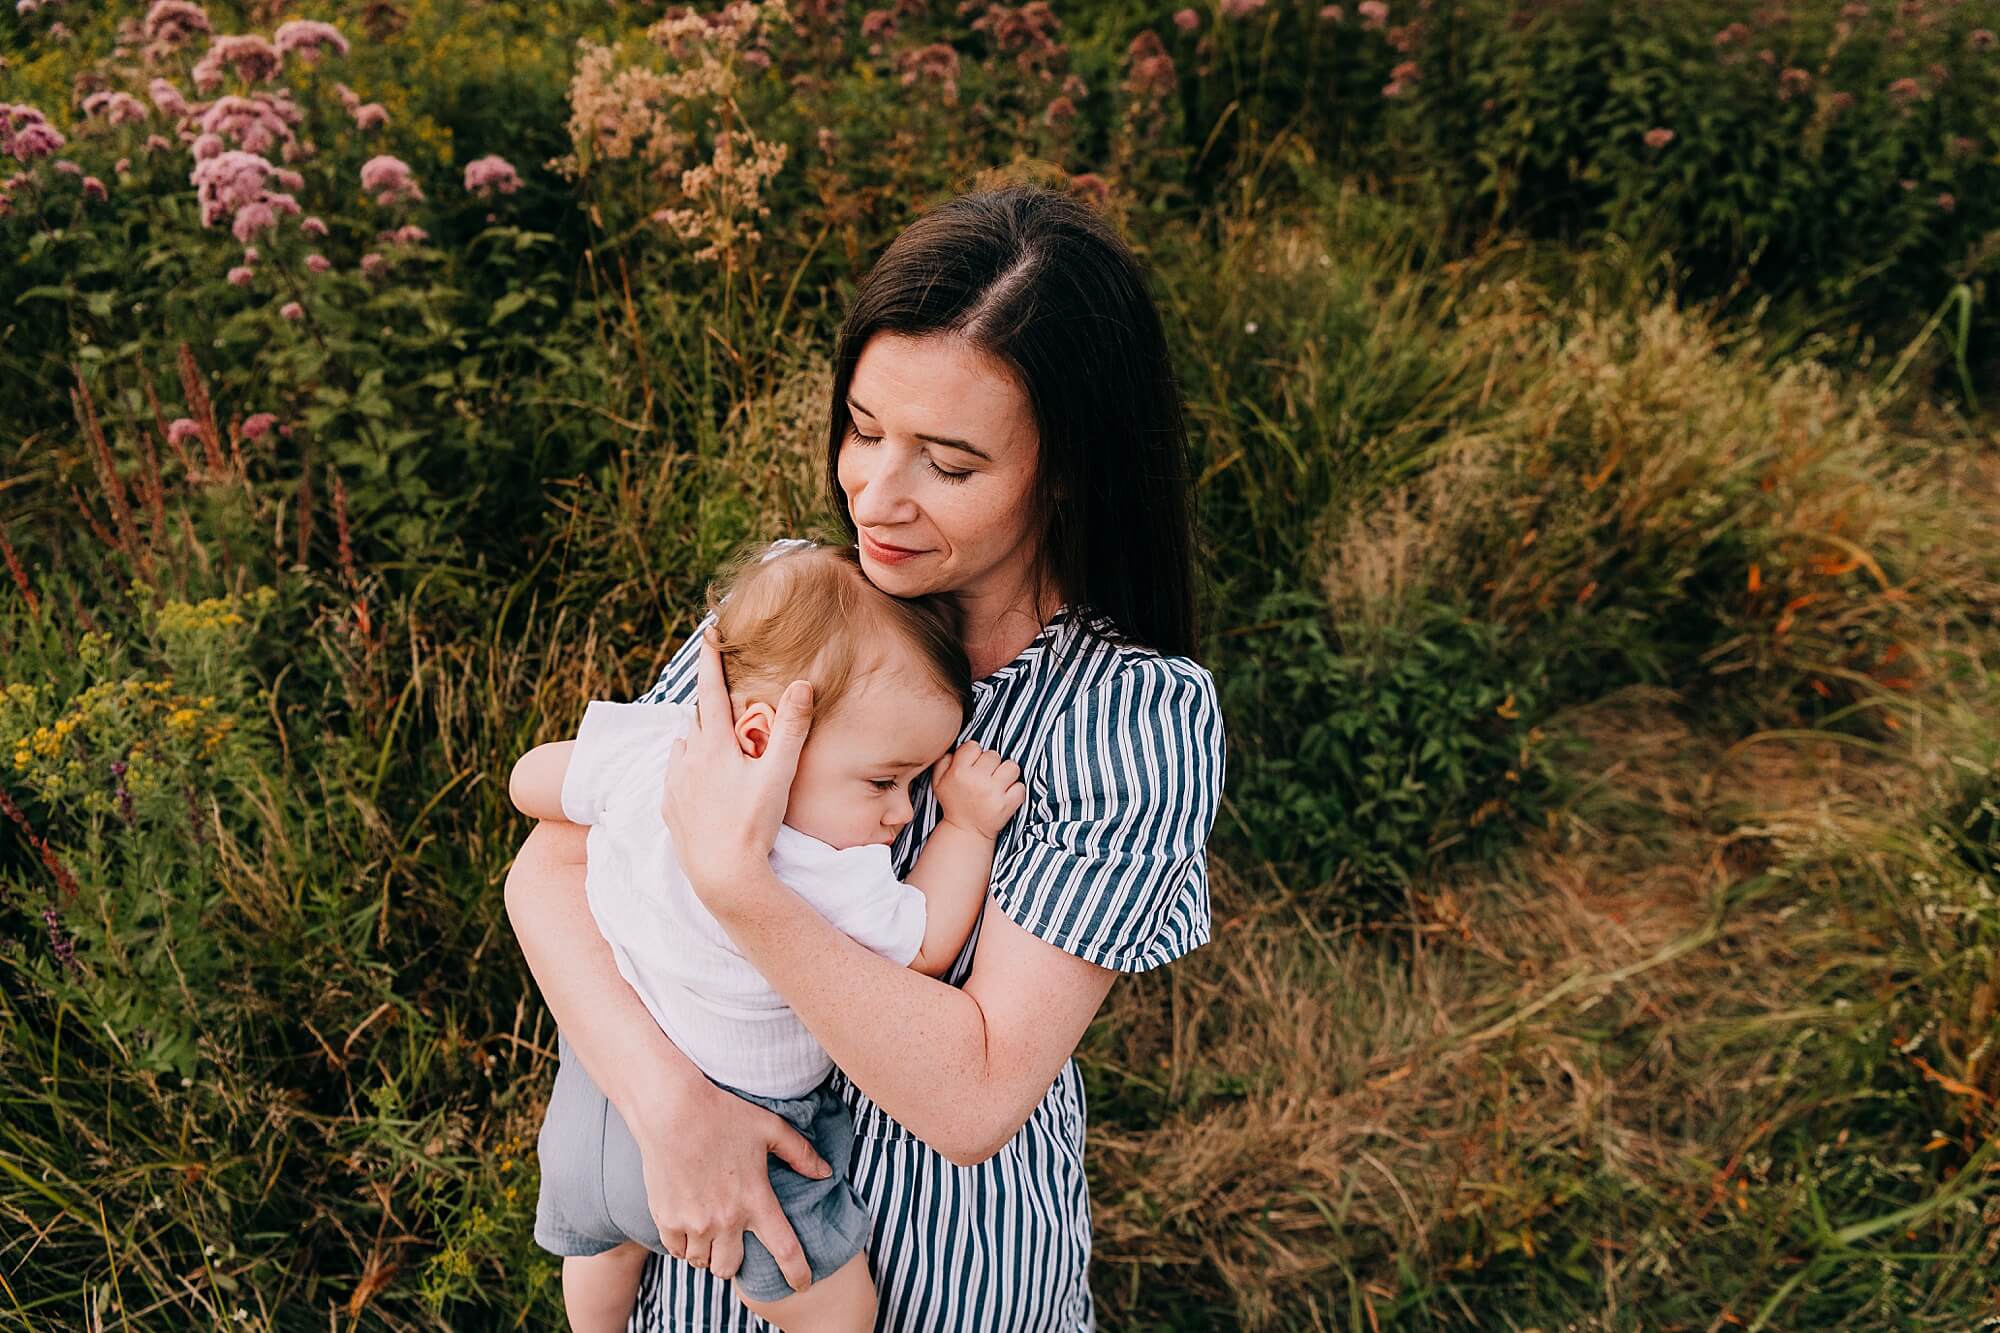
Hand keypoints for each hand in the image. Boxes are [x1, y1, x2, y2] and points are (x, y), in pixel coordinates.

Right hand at [636, 1080, 829, 1289]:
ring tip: (708, 1232)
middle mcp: (725, 1219)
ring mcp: (693, 1223)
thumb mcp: (770, 1128)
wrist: (671, 1109)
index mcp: (755, 1200)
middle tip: (732, 1244)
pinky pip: (677, 1251)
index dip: (798, 1273)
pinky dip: (683, 1245)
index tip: (802, 1284)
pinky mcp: (666, 1219)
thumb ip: (800, 1153)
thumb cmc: (723, 1113)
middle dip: (733, 1262)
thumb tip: (825, 1172)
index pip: (785, 1250)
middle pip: (730, 1267)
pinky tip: (687, 1227)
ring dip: (707, 1254)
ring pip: (702, 1262)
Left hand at [661, 627, 813, 908]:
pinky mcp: (668, 808)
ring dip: (698, 738)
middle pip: (697, 718)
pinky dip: (687, 768)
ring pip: (683, 746)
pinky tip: (702, 781)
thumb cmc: (754, 824)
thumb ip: (792, 728)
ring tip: (717, 745)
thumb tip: (802, 684)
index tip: (708, 632)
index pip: (710, 690)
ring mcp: (673, 784)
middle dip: (711, 705)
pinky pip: (674, 775)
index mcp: (714, 745)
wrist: (723, 875)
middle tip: (728, 701)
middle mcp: (687, 758)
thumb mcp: (779, 774)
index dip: (711, 660)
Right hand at [930, 741, 1025, 838]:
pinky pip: (1020, 787)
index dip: (975, 754)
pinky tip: (1005, 795)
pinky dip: (1015, 791)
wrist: (966, 831)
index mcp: (959, 773)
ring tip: (999, 783)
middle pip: (994, 755)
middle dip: (991, 764)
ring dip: (1007, 774)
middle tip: (986, 776)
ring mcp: (993, 793)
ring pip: (1012, 767)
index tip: (974, 765)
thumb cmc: (954, 803)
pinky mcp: (1007, 805)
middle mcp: (977, 781)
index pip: (974, 746)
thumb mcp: (938, 782)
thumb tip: (956, 748)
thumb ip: (944, 761)